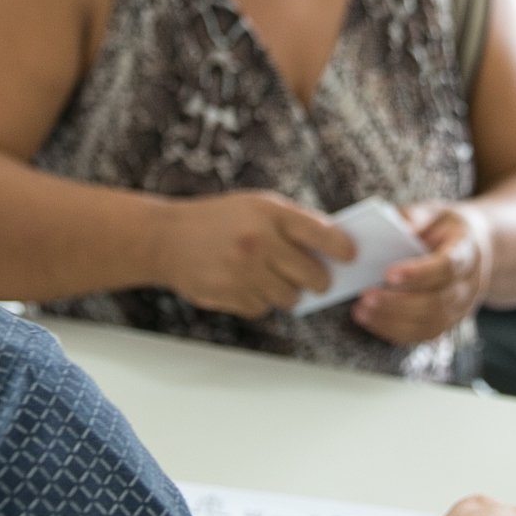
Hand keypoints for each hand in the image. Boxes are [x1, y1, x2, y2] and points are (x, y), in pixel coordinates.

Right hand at [155, 191, 353, 318]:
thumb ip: (291, 224)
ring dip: (287, 293)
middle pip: (313, 276)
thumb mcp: (255, 206)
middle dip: (318, 281)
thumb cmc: (218, 220)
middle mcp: (258, 242)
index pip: (323, 234)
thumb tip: (333, 251)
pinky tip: (244, 284)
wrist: (165, 238)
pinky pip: (263, 309)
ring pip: (290, 298)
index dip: (343, 249)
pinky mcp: (230, 295)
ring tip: (271, 278)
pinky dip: (260, 301)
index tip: (351, 257)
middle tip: (317, 279)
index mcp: (269, 213)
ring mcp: (243, 271)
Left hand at [353, 202, 492, 346]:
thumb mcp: (434, 213)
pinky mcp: (449, 322)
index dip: (418, 273)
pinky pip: (423, 335)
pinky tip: (371, 320)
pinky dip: (394, 331)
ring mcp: (461, 308)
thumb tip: (393, 228)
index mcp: (467, 253)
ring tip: (361, 310)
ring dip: (392, 320)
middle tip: (365, 296)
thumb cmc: (446, 228)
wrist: (475, 249)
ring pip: (429, 324)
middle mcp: (469, 285)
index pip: (446, 267)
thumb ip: (414, 218)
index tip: (388, 274)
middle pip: (436, 302)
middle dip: (397, 303)